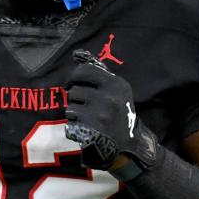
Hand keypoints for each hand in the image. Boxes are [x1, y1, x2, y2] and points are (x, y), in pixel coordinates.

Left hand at [64, 50, 157, 172]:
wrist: (127, 144)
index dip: (73, 77)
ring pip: (70, 107)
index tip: (71, 84)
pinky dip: (74, 126)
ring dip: (74, 113)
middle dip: (75, 98)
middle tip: (85, 106)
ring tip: (88, 119)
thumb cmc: (118, 113)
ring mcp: (100, 115)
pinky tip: (86, 129)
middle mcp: (110, 98)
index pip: (84, 71)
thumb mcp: (116, 90)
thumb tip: (77, 54)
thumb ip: (98, 73)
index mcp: (117, 85)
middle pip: (74, 90)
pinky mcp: (92, 131)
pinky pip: (70, 122)